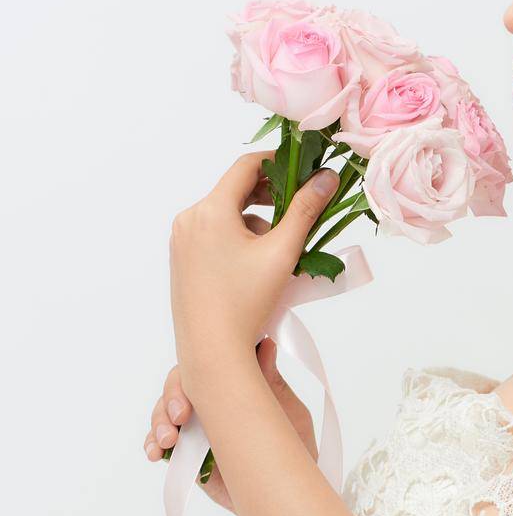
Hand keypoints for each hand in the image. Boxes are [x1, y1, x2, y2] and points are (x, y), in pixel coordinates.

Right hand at [144, 337, 317, 512]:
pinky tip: (155, 452)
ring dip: (159, 422)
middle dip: (171, 399)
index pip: (202, 367)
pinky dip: (153, 446)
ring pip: (164, 414)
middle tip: (180, 417)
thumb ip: (272, 381)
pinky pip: (163, 447)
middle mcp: (209, 404)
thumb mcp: (289, 413)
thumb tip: (266, 343)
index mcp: (231, 386)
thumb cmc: (297, 448)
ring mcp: (196, 430)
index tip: (196, 382)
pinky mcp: (188, 457)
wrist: (293, 490)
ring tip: (167, 440)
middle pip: (177, 388)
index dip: (192, 370)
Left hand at [168, 147, 338, 385]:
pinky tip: (254, 269)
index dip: (278, 163)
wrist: (212, 352)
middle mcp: (189, 219)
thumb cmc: (246, 303)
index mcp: (210, 210)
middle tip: (298, 212)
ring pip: (226, 217)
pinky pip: (213, 236)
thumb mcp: (282, 253)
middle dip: (269, 199)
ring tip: (278, 254)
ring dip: (255, 225)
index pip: (246, 167)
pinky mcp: (181, 260)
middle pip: (234, 191)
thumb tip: (327, 177)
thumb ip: (306, 210)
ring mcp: (181, 241)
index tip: (302, 171)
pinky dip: (236, 241)